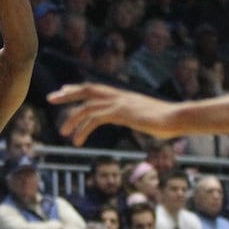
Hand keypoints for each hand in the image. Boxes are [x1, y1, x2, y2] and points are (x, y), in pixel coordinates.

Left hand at [49, 83, 177, 145]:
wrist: (177, 118)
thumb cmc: (166, 121)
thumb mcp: (146, 117)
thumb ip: (136, 116)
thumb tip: (136, 120)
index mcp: (123, 95)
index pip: (95, 87)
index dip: (78, 88)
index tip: (65, 90)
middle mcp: (119, 96)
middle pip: (87, 89)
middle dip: (67, 93)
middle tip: (51, 98)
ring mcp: (120, 103)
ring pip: (87, 106)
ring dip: (72, 119)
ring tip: (63, 133)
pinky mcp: (121, 113)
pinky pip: (95, 119)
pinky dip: (83, 129)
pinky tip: (78, 141)